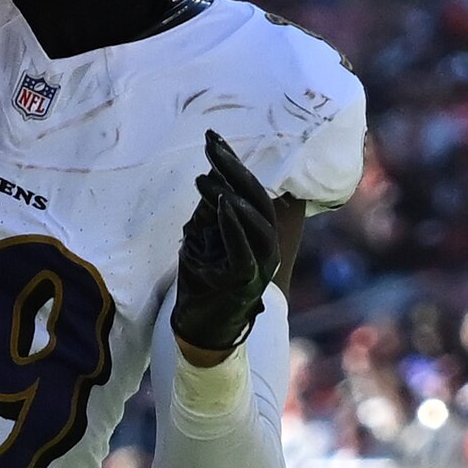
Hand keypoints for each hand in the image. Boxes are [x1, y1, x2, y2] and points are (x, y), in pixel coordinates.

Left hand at [169, 132, 288, 366]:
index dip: (233, 162)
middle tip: (211, 144)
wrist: (200, 329)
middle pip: (257, 198)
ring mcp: (260, 264)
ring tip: (208, 178)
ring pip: (257, 221)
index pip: (250, 190)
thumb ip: (211, 212)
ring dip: (232, 194)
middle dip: (234, 169)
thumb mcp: (204, 238)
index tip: (213, 137)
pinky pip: (244, 249)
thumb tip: (211, 176)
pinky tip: (221, 204)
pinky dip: (233, 225)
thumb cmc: (202, 282)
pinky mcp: (246, 282)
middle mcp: (266, 245)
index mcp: (258, 233)